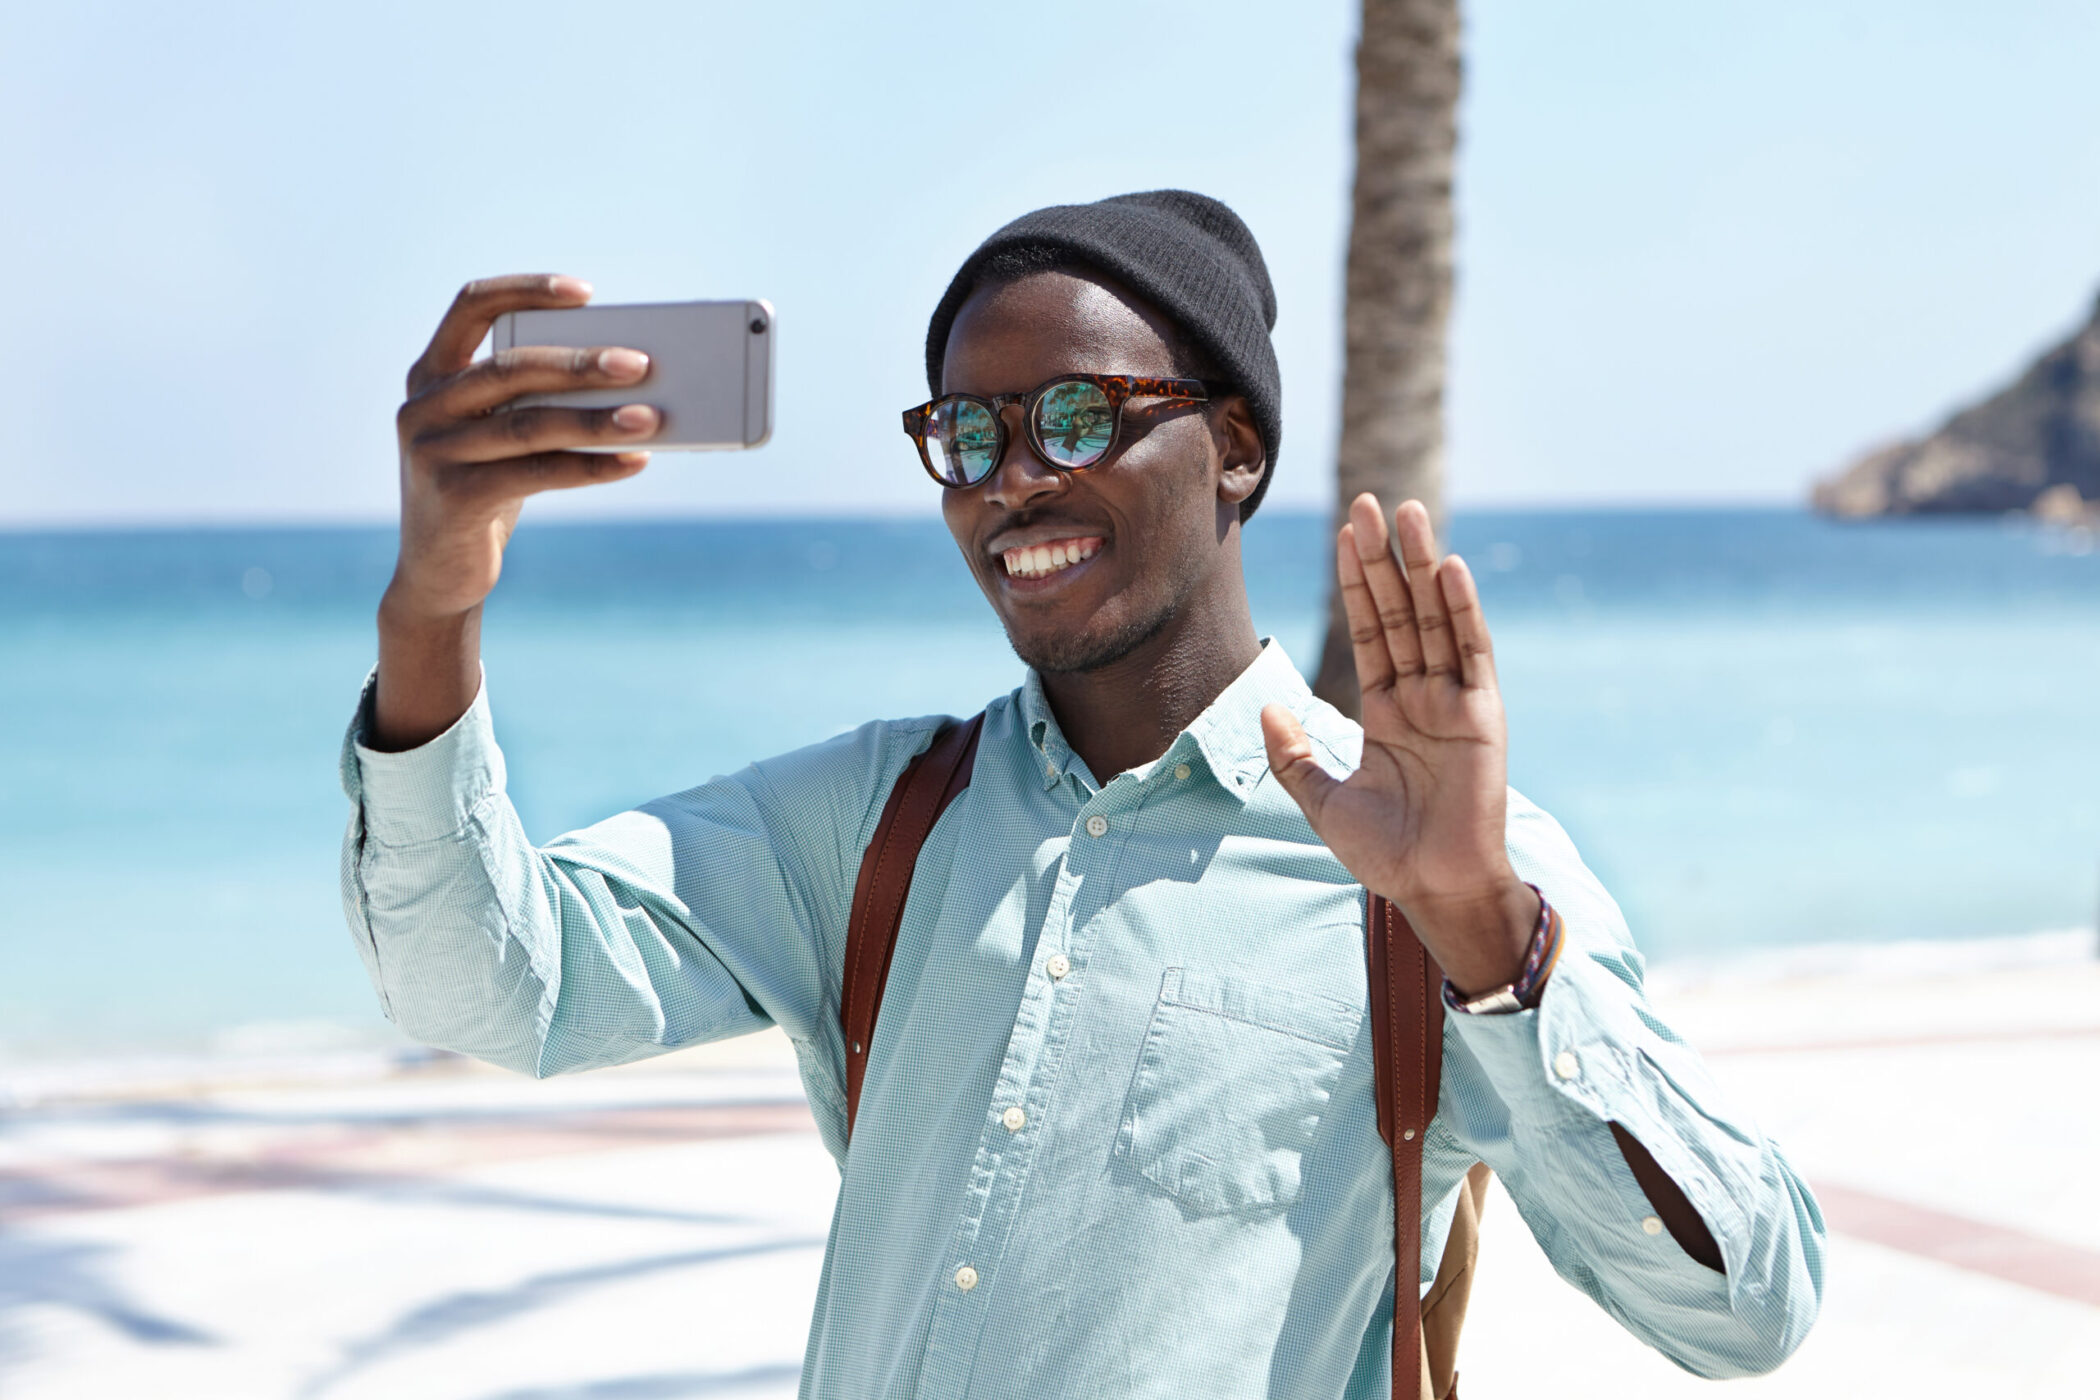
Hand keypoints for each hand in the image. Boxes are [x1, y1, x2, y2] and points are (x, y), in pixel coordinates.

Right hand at [388, 274, 658, 620]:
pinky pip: (537, 474)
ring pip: (528, 424)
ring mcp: (433, 451)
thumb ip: (531, 402)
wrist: (438, 575)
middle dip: (580, 363)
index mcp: (431, 374)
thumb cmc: (485, 489)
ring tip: (651, 418)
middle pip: (510, 368)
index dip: (526, 291)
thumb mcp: (496, 436)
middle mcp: (423, 406)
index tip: (584, 293)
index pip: (471, 307)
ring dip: (596, 419)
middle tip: (641, 364)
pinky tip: (634, 462)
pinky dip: (591, 467)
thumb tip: (629, 381)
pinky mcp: (455, 498)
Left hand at [1261, 494, 1536, 995]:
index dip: (1356, 583)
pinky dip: (1462, 611)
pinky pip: (1472, 654)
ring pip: (1434, 619)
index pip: (1369, 630)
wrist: (1434, 890)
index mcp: (1386, 709)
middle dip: (1383, 559)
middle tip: (1368, 502)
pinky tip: (1449, 569)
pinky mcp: (1482, 716)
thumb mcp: (1322, 799)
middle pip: (1400, 611)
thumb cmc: (1386, 853)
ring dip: (1422, 566)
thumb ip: (1293, 754)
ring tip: (1408, 514)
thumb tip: (1266, 706)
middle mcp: (1422, 695)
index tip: (1344, 533)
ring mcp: (1454, 701)